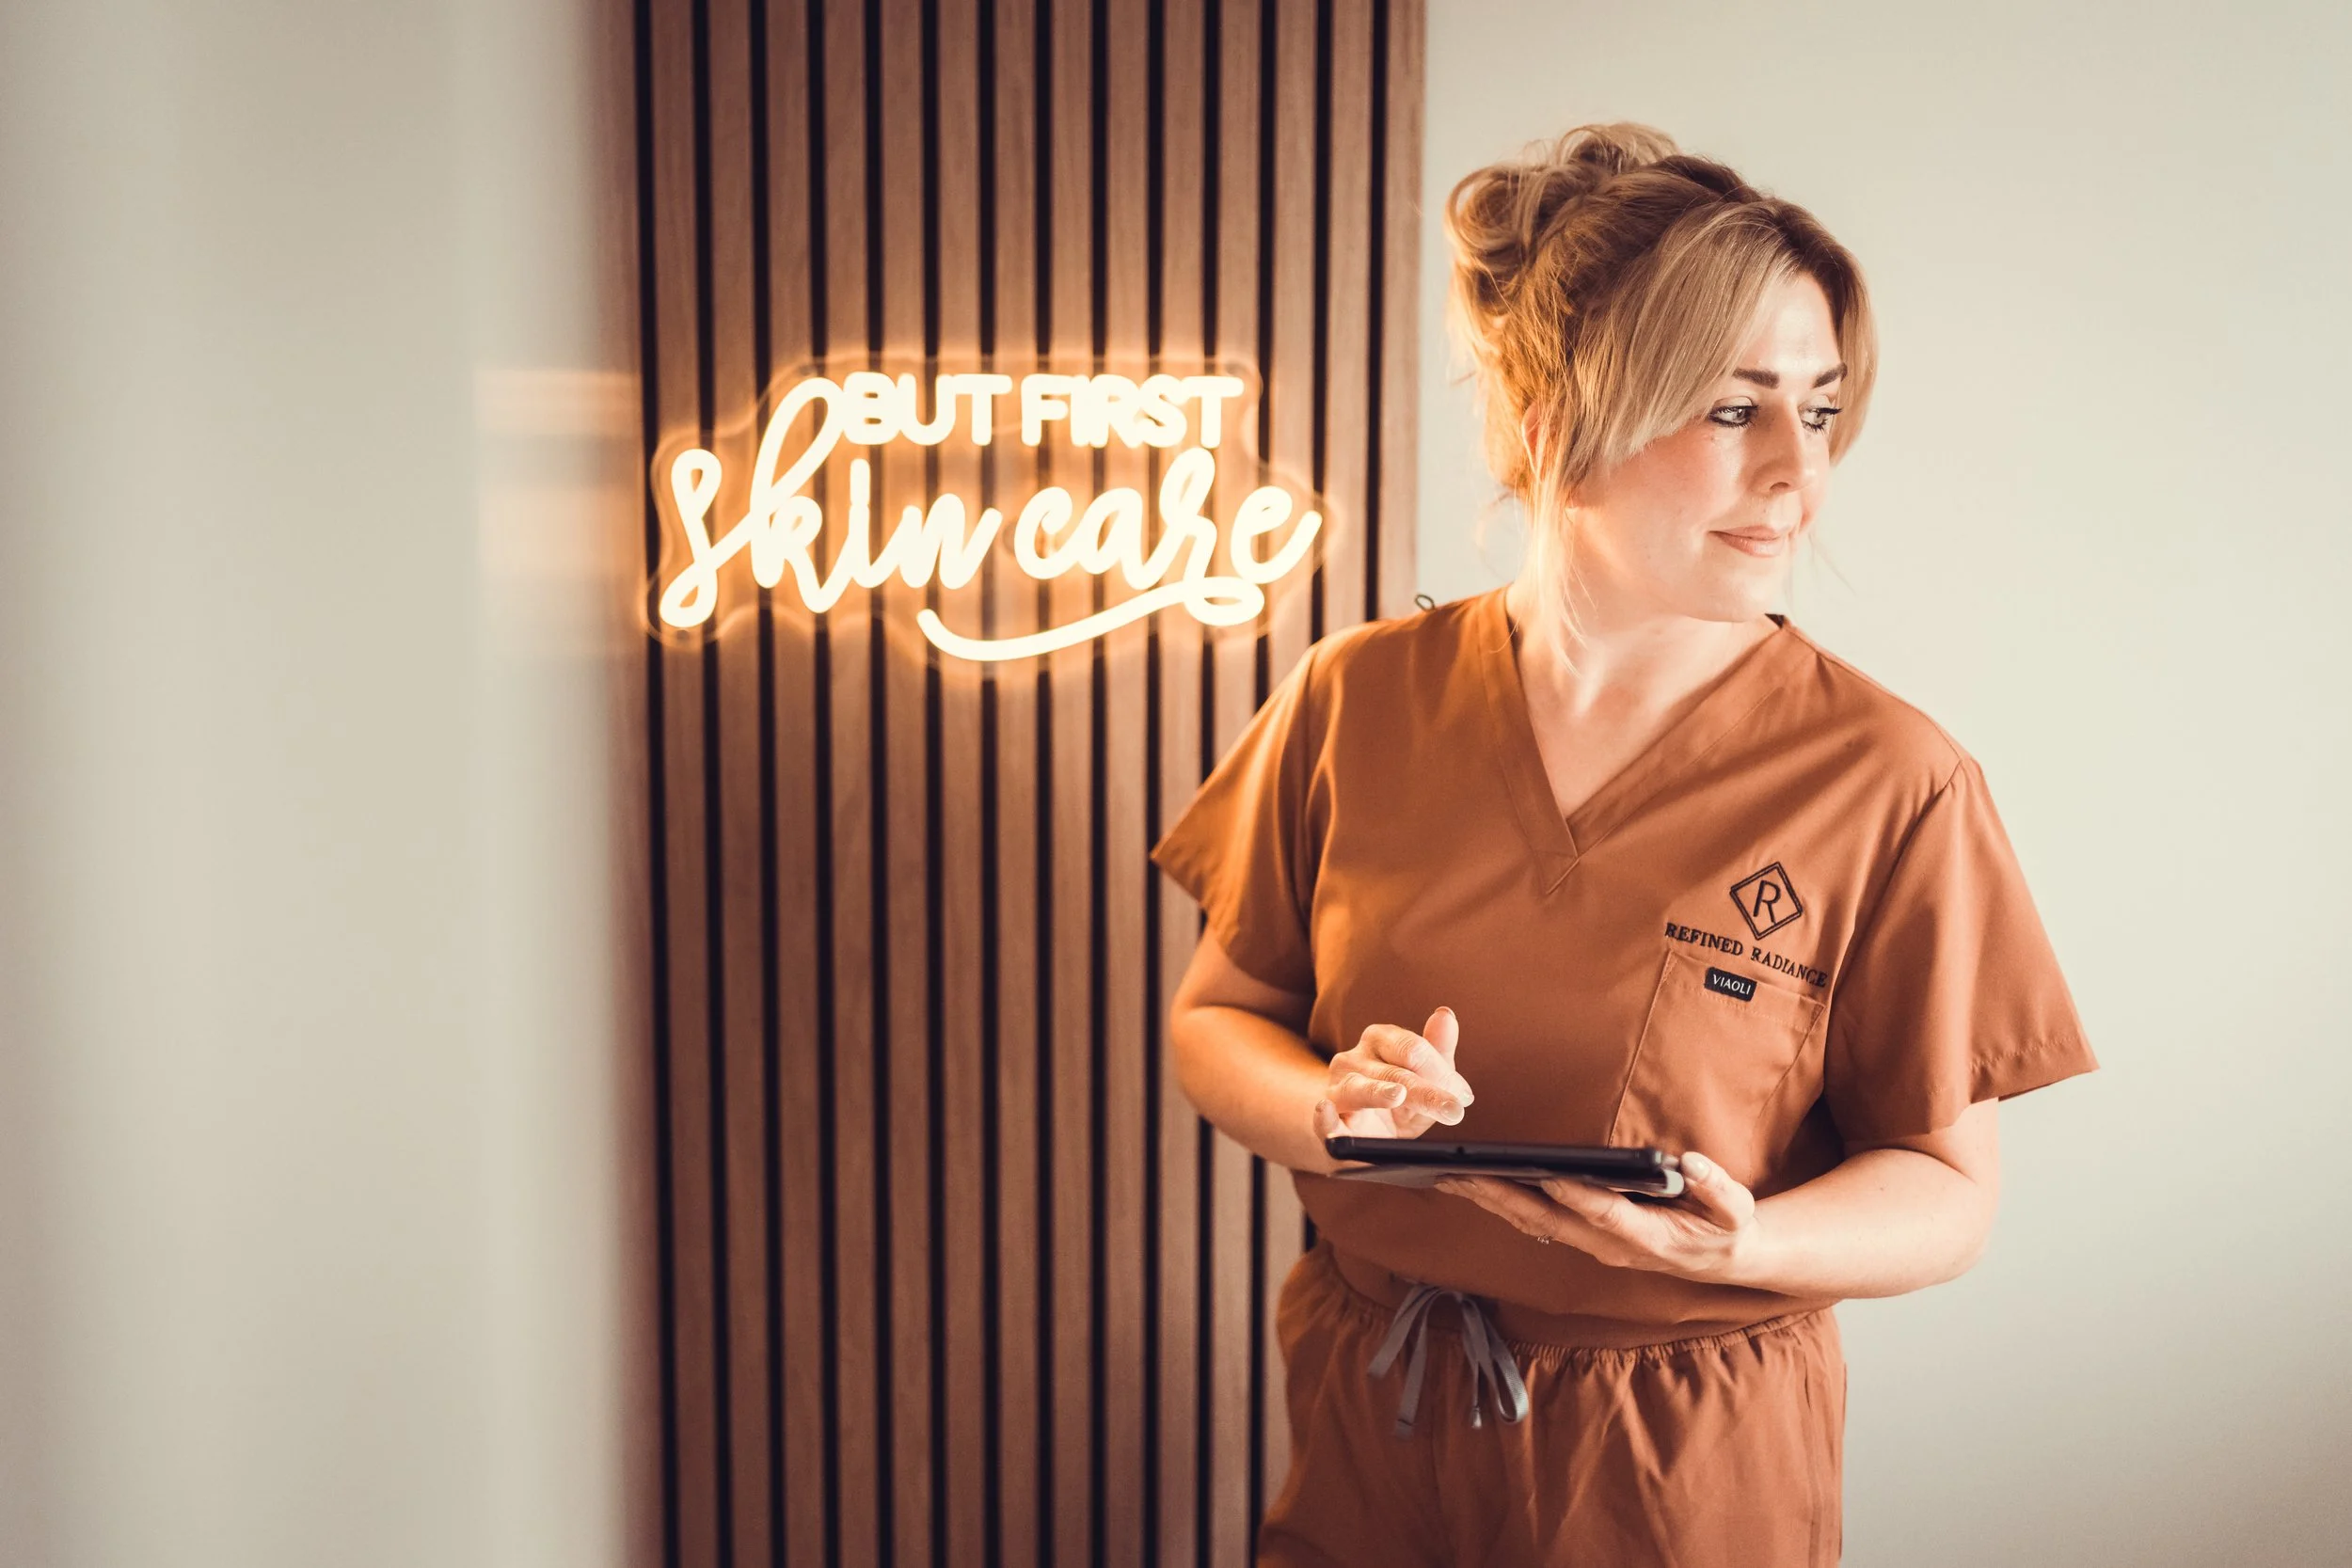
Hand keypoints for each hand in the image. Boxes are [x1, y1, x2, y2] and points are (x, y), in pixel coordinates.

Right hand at [1310, 1007, 1474, 1157]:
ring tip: (1397, 1095)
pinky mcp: (1326, 1121)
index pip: (1412, 1049)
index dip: (1440, 1071)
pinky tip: (1326, 1110)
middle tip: (1454, 1109)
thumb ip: (1437, 1050)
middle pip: (1395, 1071)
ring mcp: (1337, 1087)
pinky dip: (1324, 1115)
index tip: (1463, 1096)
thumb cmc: (1398, 1103)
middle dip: (1428, 1091)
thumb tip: (1446, 1015)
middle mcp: (1354, 1058)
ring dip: (1378, 1092)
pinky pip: (1322, 1118)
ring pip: (1359, 1089)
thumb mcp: (1424, 1078)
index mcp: (1380, 1039)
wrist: (1362, 1136)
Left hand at [1432, 1150, 1759, 1284]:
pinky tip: (1476, 1185)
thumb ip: (1717, 1189)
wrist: (1719, 1258)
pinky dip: (1503, 1203)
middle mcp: (1611, 1247)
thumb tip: (1692, 1164)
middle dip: (1505, 1198)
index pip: (1607, 1215)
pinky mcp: (1582, 1237)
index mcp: (1650, 1237)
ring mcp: (1593, 1246)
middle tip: (1465, 1174)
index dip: (1580, 1198)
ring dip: (1492, 1201)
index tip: (1551, 1176)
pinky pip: (1535, 1222)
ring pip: (1534, 1224)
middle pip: (1551, 1222)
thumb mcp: (1735, 1210)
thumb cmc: (1724, 1227)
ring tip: (1453, 1175)